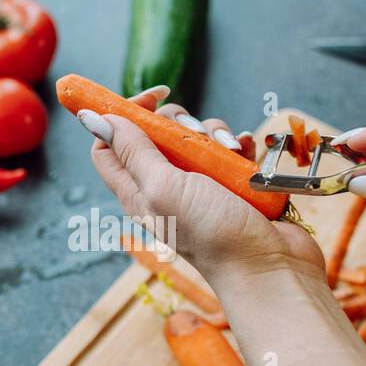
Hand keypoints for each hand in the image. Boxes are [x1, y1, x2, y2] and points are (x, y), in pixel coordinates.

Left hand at [78, 86, 365, 365]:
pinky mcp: (231, 184)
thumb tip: (96, 118)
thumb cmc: (213, 234)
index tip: (150, 99)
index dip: (122, 115)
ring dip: (214, 135)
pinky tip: (247, 155)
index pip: (109, 143)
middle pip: (156, 132)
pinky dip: (238, 146)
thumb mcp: (163, 187)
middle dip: (178, 122)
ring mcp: (199, 185)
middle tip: (194, 135)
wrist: (270, 266)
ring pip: (196, 137)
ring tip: (229, 153)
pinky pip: (228, 149)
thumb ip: (133, 151)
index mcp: (137, 191)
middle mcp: (164, 186)